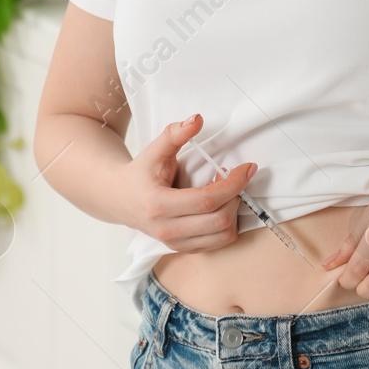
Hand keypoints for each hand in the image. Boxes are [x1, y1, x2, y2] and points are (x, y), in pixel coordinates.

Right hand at [121, 113, 253, 252]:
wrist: (120, 199)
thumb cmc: (140, 173)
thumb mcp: (154, 150)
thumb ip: (175, 134)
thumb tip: (197, 120)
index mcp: (159, 205)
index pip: (207, 200)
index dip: (234, 184)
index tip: (248, 168)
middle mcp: (167, 230)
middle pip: (219, 220)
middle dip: (236, 197)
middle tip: (234, 178)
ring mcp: (175, 243)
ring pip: (223, 236)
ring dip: (234, 212)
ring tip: (226, 192)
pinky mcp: (182, 248)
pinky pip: (218, 243)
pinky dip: (227, 224)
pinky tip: (219, 206)